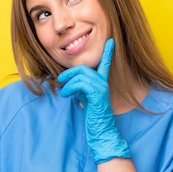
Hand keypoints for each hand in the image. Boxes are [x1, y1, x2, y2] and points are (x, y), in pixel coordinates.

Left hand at [57, 38, 130, 163]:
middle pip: (84, 68)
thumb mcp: (86, 98)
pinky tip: (66, 95)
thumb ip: (81, 87)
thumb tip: (70, 82)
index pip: (105, 64)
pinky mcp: (97, 95)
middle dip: (69, 72)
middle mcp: (103, 83)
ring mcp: (102, 88)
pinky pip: (81, 84)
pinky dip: (70, 88)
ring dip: (68, 82)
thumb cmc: (94, 116)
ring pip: (81, 75)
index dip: (108, 52)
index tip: (111, 40)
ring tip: (63, 92)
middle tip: (60, 79)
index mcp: (102, 83)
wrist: (102, 131)